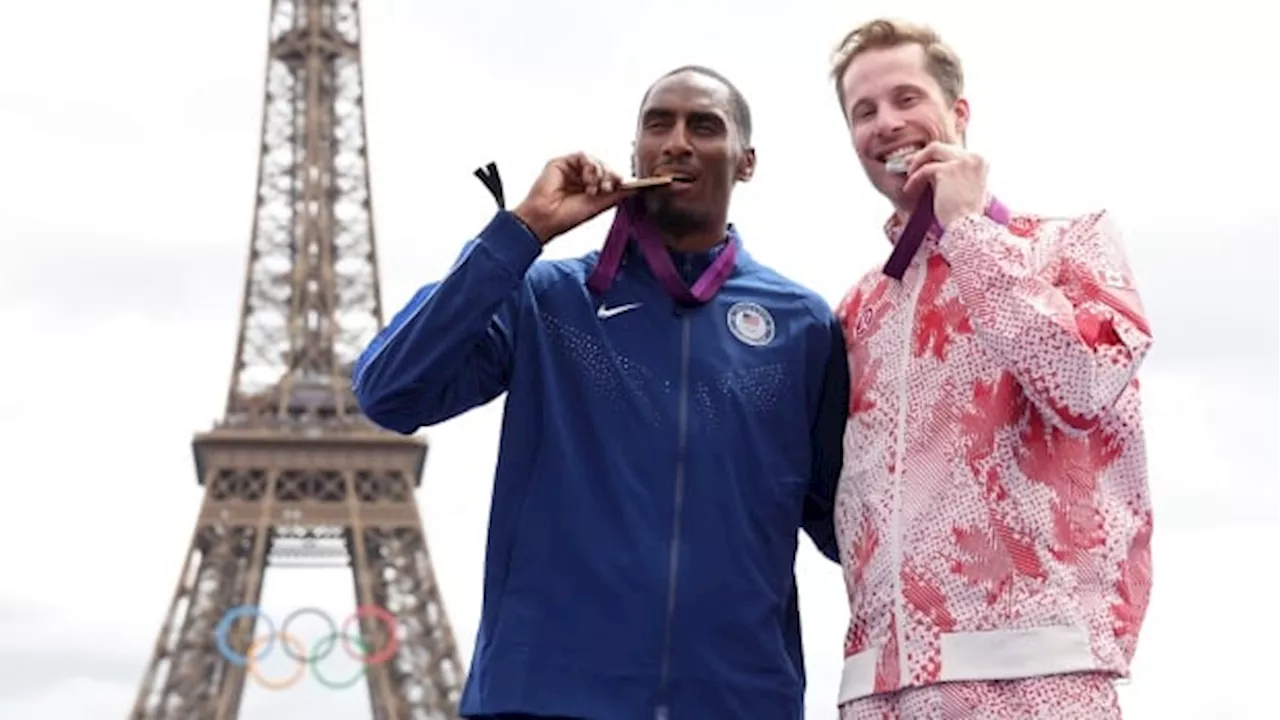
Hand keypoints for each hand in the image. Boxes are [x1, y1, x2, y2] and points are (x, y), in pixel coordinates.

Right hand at [512, 152, 634, 243]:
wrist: (547, 219)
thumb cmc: (567, 217)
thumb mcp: (599, 205)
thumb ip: (617, 194)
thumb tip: (637, 187)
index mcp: (590, 188)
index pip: (609, 177)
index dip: (617, 179)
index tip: (623, 185)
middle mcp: (581, 178)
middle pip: (604, 167)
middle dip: (610, 176)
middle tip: (608, 187)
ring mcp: (571, 170)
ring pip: (595, 161)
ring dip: (599, 173)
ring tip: (594, 188)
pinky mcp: (561, 163)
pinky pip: (582, 156)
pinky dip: (589, 167)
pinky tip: (587, 180)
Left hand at [901, 142, 987, 227]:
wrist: (967, 228)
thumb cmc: (964, 215)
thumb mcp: (962, 187)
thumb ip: (952, 174)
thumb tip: (930, 167)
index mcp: (980, 161)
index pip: (953, 151)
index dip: (936, 156)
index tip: (922, 162)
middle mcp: (973, 158)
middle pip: (942, 147)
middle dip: (923, 155)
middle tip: (908, 163)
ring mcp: (962, 162)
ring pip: (933, 150)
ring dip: (917, 161)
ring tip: (909, 175)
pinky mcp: (948, 171)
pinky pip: (925, 169)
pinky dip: (915, 179)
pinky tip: (909, 189)